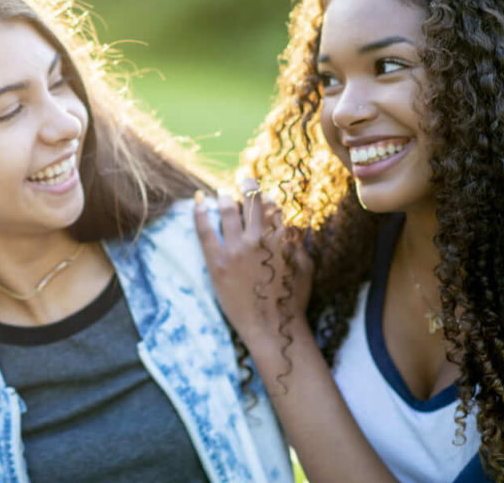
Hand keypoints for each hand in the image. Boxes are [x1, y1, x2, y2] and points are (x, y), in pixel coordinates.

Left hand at [195, 180, 311, 347]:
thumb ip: (298, 242)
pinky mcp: (218, 262)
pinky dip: (200, 214)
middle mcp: (259, 239)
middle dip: (249, 187)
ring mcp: (237, 250)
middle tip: (244, 178)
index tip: (263, 195)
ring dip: (225, 198)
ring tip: (222, 192)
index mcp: (282, 238)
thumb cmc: (292, 299)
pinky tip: (198, 202)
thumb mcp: (305, 267)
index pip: (274, 208)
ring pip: (228, 212)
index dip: (268, 199)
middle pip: (252, 203)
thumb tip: (293, 222)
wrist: (272, 326)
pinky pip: (205, 231)